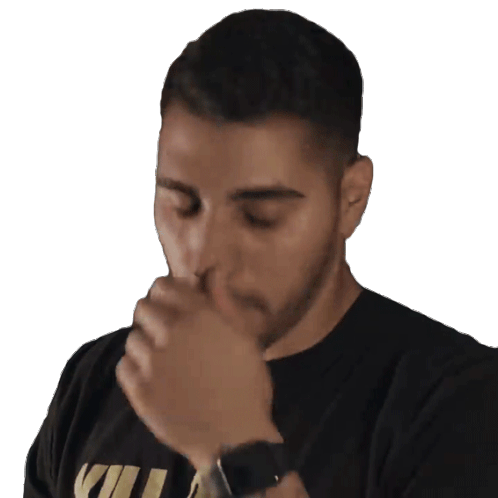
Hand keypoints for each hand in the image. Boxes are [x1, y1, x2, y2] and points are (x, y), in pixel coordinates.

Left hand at [116, 274, 278, 468]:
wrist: (236, 437)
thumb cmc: (246, 382)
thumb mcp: (244, 337)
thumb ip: (223, 300)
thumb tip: (211, 270)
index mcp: (197, 316)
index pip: (162, 285)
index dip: (167, 291)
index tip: (174, 303)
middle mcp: (169, 333)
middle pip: (142, 307)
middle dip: (153, 313)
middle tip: (168, 331)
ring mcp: (150, 362)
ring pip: (133, 336)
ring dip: (145, 342)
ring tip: (162, 357)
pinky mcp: (138, 390)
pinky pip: (124, 365)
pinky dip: (134, 366)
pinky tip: (152, 375)